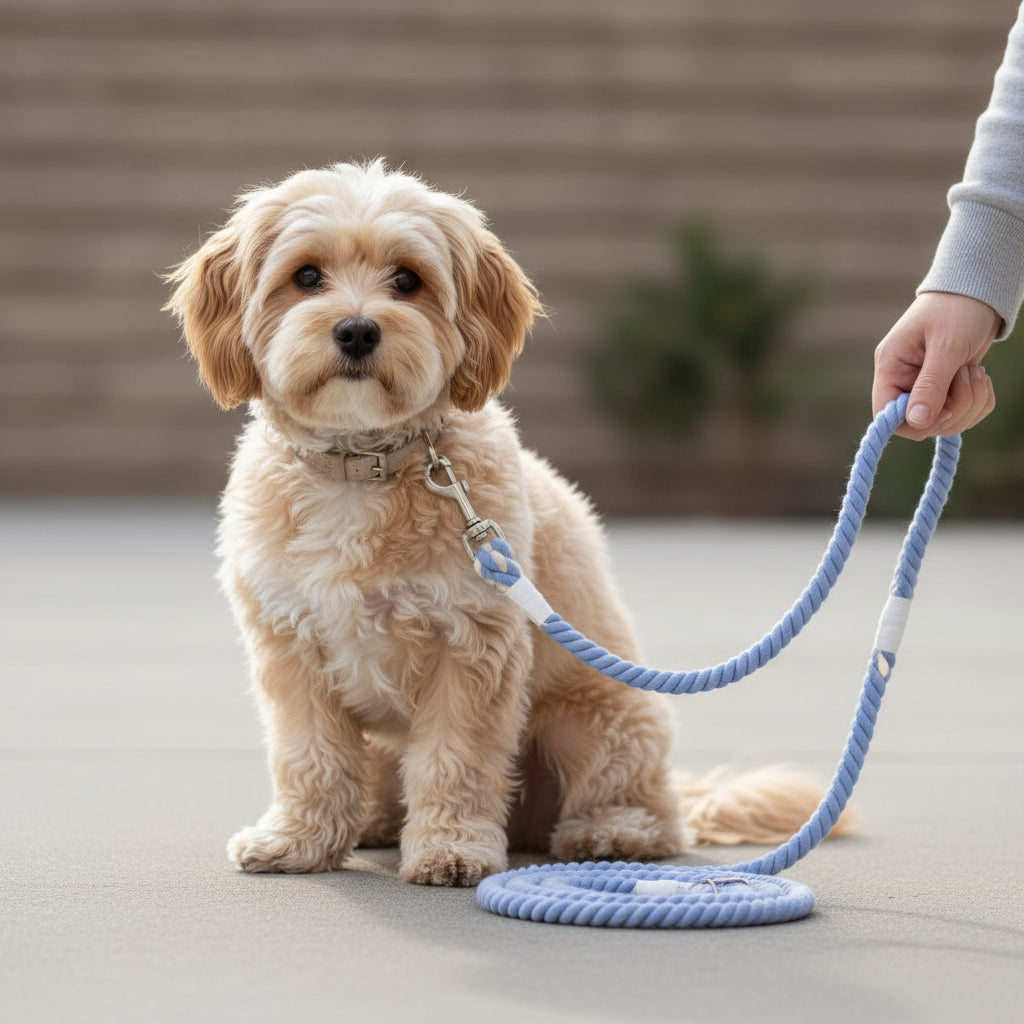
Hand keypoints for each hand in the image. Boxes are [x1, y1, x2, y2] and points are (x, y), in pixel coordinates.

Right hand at [872, 292, 998, 438]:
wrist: (978, 291)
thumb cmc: (956, 310)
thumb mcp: (946, 346)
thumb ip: (930, 385)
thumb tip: (916, 422)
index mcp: (890, 369)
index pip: (887, 415)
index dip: (914, 422)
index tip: (944, 408)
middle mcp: (903, 381)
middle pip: (920, 424)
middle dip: (953, 410)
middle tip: (968, 378)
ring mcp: (925, 387)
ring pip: (945, 422)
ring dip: (970, 403)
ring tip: (975, 372)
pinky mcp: (947, 390)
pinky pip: (963, 414)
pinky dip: (979, 402)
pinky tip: (979, 377)